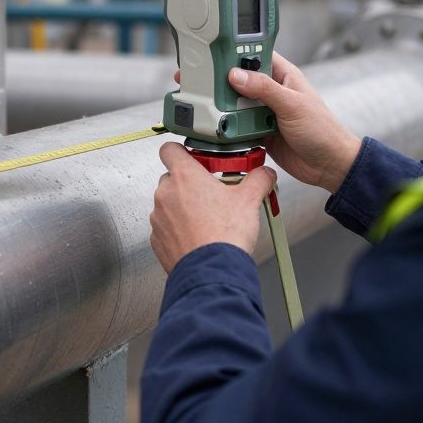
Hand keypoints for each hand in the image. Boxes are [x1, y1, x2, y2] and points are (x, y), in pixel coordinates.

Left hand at [150, 142, 276, 273]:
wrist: (212, 272)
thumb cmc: (225, 235)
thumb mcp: (250, 200)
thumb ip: (258, 179)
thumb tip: (264, 174)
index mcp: (184, 176)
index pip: (169, 149)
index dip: (182, 152)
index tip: (196, 159)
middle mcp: (166, 194)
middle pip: (172, 178)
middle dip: (190, 183)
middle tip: (212, 193)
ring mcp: (159, 218)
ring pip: (168, 203)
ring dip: (183, 207)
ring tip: (207, 218)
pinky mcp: (157, 239)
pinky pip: (166, 226)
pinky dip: (179, 228)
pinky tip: (198, 236)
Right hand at [227, 53, 360, 192]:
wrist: (328, 165)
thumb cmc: (323, 130)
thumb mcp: (292, 105)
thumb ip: (264, 88)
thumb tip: (237, 75)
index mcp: (284, 76)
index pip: (257, 55)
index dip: (240, 52)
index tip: (220, 54)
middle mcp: (273, 91)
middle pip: (242, 80)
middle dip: (229, 83)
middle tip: (213, 86)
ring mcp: (265, 111)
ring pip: (238, 103)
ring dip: (230, 107)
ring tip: (219, 108)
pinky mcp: (259, 130)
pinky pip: (239, 125)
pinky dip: (233, 126)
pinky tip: (226, 126)